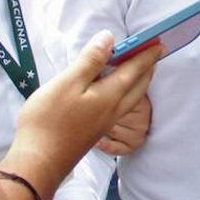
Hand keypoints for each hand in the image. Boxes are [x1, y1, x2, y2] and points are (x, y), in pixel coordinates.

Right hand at [0, 32, 159, 199]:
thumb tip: (110, 38)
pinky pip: (121, 106)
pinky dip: (126, 92)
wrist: (40, 161)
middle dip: (148, 68)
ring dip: (139, 81)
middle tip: (155, 54)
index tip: (159, 43)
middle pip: (138, 85)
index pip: (134, 70)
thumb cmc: (50, 120)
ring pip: (131, 98)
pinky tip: (114, 92)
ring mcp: (106, 122)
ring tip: (139, 70)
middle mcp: (114, 110)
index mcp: (111, 95)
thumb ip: (91, 61)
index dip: (147, 55)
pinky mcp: (96, 130)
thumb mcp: (68, 83)